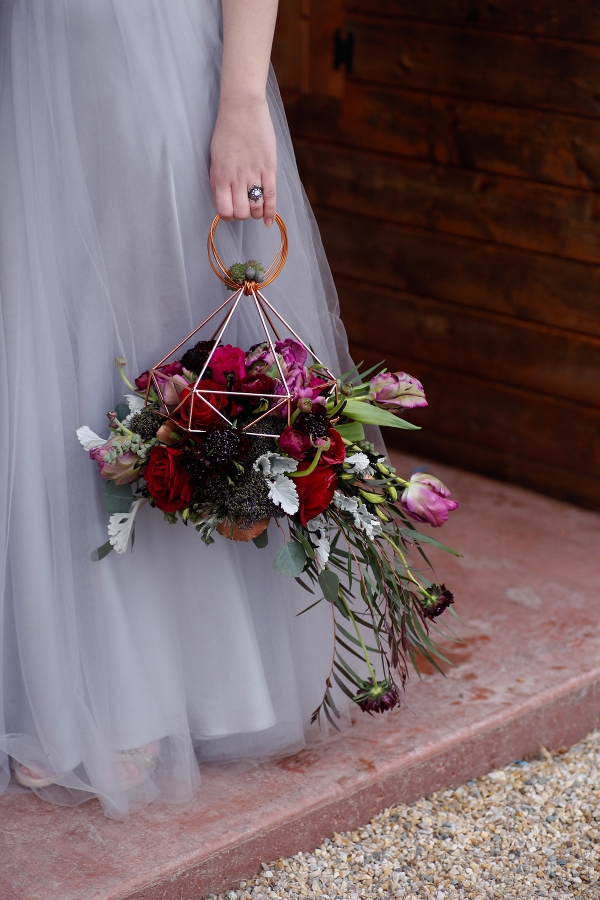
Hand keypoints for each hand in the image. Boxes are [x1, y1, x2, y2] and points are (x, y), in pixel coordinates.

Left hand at [209, 97, 276, 225]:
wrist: (242, 107)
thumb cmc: (226, 130)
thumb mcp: (214, 156)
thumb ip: (216, 178)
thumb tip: (220, 197)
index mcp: (220, 176)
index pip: (224, 210)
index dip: (227, 216)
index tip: (230, 212)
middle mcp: (236, 179)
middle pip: (241, 213)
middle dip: (242, 215)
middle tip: (244, 207)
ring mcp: (254, 174)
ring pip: (256, 207)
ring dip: (256, 213)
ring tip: (256, 207)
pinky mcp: (268, 168)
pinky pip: (271, 197)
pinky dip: (271, 212)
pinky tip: (269, 220)